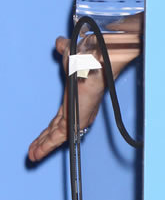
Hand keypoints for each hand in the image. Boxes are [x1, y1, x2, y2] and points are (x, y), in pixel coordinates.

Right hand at [28, 26, 140, 162]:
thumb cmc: (89, 59)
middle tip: (33, 152)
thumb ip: (64, 52)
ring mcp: (78, 116)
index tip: (40, 137)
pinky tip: (37, 154)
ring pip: (56, 137)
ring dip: (43, 147)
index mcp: (75, 99)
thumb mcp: (71, 57)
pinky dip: (46, 146)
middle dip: (44, 142)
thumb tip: (59, 43)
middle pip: (56, 130)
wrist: (96, 61)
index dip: (49, 129)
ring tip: (32, 156)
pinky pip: (58, 138)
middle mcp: (77, 110)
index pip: (60, 119)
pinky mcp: (77, 120)